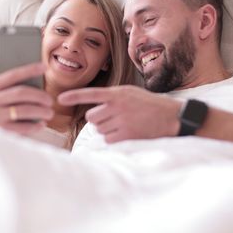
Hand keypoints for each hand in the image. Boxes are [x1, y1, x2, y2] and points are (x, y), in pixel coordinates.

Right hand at [0, 59, 53, 133]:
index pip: (11, 75)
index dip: (29, 70)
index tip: (44, 67)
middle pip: (20, 93)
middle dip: (39, 95)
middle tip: (49, 99)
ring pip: (23, 110)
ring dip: (40, 110)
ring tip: (49, 112)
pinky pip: (21, 128)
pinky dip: (34, 126)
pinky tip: (41, 124)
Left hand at [58, 85, 181, 142]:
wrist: (172, 117)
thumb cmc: (150, 105)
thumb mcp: (131, 93)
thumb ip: (113, 98)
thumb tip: (95, 111)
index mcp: (117, 93)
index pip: (91, 93)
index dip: (73, 96)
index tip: (59, 98)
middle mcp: (117, 106)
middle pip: (92, 117)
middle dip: (99, 120)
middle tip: (115, 119)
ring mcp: (121, 120)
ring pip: (99, 129)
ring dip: (108, 129)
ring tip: (125, 124)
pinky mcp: (126, 135)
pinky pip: (108, 140)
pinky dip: (115, 139)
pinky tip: (128, 132)